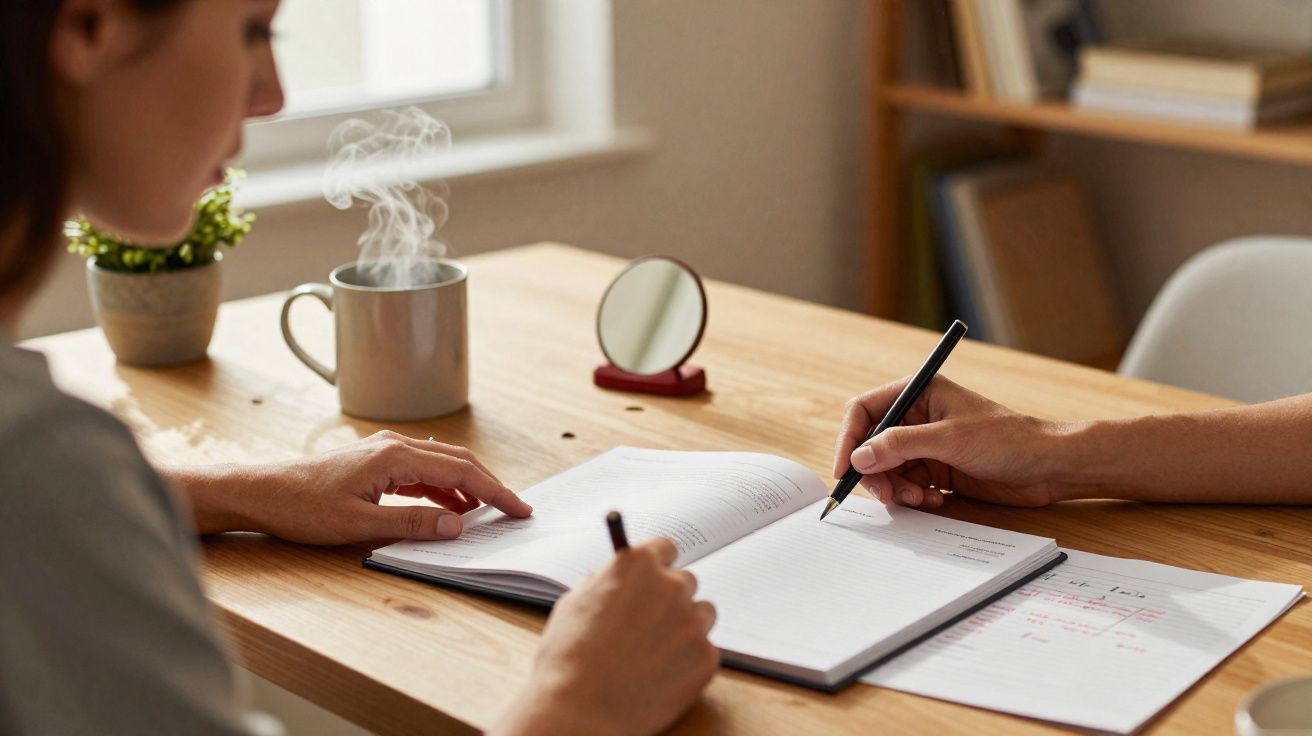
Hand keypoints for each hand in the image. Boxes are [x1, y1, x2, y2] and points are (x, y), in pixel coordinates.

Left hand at [183, 431, 531, 543]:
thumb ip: (411, 524)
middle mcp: (393, 446)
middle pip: (457, 461)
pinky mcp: (373, 462)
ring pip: (440, 464)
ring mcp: (382, 451)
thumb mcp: (359, 524)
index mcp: (395, 457)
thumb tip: (457, 525)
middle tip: (515, 509)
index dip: (495, 492)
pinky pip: (421, 471)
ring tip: (487, 512)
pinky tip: (448, 508)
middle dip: (489, 485)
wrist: (259, 492)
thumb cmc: (301, 507)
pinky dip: (442, 488)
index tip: (519, 509)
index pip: (460, 472)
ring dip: (467, 487)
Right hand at [495, 539, 718, 735]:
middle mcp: (671, 587)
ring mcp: (692, 622)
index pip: (665, 548)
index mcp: (638, 565)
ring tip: (654, 653)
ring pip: (701, 615)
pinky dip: (688, 661)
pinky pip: (704, 651)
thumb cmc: (568, 658)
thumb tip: (617, 582)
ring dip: (684, 627)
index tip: (656, 576)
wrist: (580, 710)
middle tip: (649, 624)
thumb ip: (605, 583)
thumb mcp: (575, 603)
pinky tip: (660, 675)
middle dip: (670, 599)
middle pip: (685, 582)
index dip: (658, 565)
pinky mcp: (706, 657)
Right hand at [834, 376, 1072, 508]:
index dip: (850, 439)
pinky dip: (913, 497)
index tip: (845, 469)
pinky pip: (907, 485)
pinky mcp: (936, 470)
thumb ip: (900, 445)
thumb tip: (860, 456)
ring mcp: (926, 445)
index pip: (865, 410)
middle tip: (887, 495)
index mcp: (919, 393)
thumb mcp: (950, 439)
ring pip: (887, 470)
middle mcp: (917, 417)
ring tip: (920, 498)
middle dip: (875, 472)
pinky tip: (936, 499)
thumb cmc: (1008, 439)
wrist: (1048, 467)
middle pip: (871, 445)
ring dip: (896, 488)